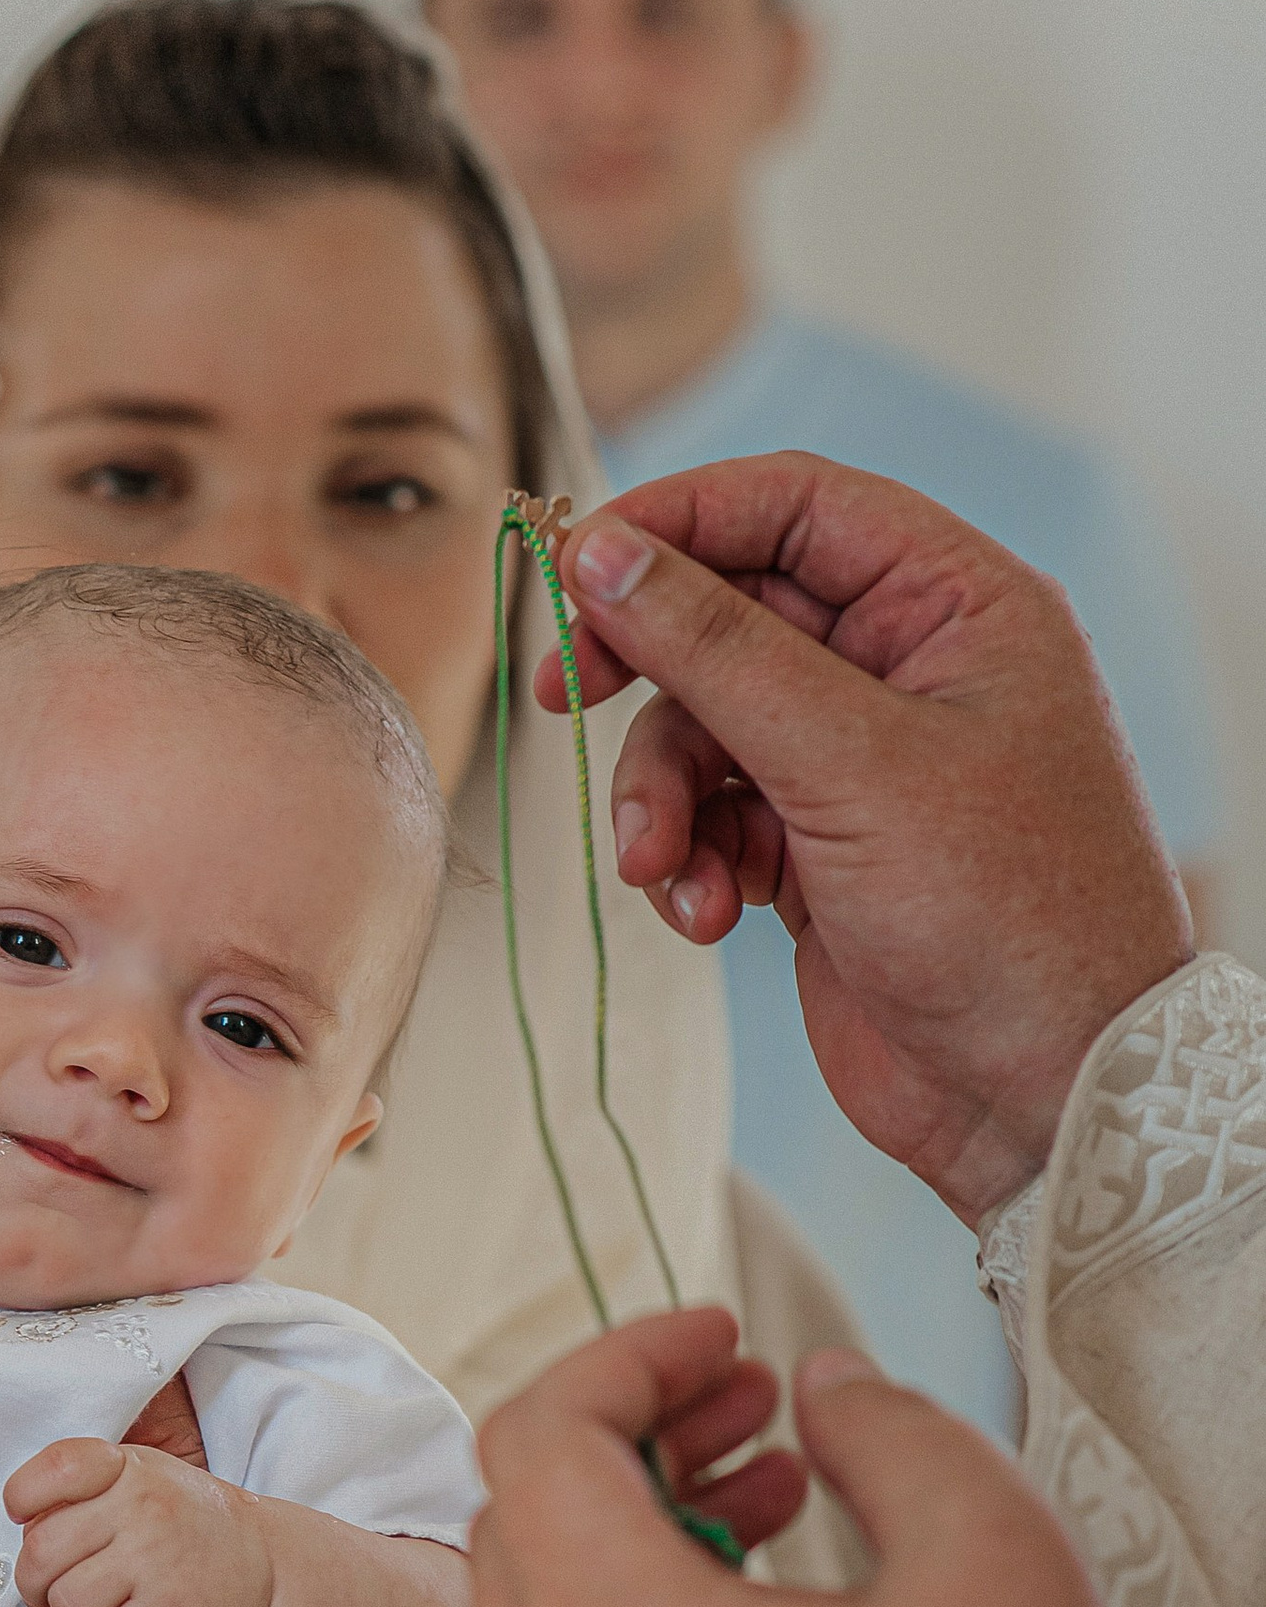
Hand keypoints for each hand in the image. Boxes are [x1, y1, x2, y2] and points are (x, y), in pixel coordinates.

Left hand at [6, 1434, 272, 1606]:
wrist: (269, 1571)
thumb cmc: (187, 1527)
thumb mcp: (142, 1479)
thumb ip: (83, 1489)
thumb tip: (22, 1527)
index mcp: (127, 1468)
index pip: (53, 1469)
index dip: (24, 1500)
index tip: (31, 1520)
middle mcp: (142, 1506)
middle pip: (40, 1553)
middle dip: (38, 1584)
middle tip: (64, 1590)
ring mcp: (157, 1558)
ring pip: (67, 1605)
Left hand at [471, 1305, 1151, 1606]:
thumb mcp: (991, 1555)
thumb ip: (891, 1433)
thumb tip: (826, 1393)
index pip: (539, 1438)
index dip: (627, 1359)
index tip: (722, 1340)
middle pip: (521, 1531)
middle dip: (631, 1447)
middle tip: (754, 1419)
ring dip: (636, 1553)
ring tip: (781, 1513)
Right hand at [549, 463, 1192, 1226]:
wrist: (1043, 1100)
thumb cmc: (1008, 919)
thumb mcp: (851, 764)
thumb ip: (718, 650)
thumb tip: (605, 553)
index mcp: (956, 606)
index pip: (794, 507)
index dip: (678, 522)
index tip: (579, 567)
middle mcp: (909, 670)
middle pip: (729, 617)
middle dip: (649, 676)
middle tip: (564, 698)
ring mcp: (861, 764)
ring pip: (704, 728)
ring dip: (661, 796)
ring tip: (660, 868)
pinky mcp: (819, 850)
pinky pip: (714, 816)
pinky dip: (688, 860)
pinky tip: (706, 916)